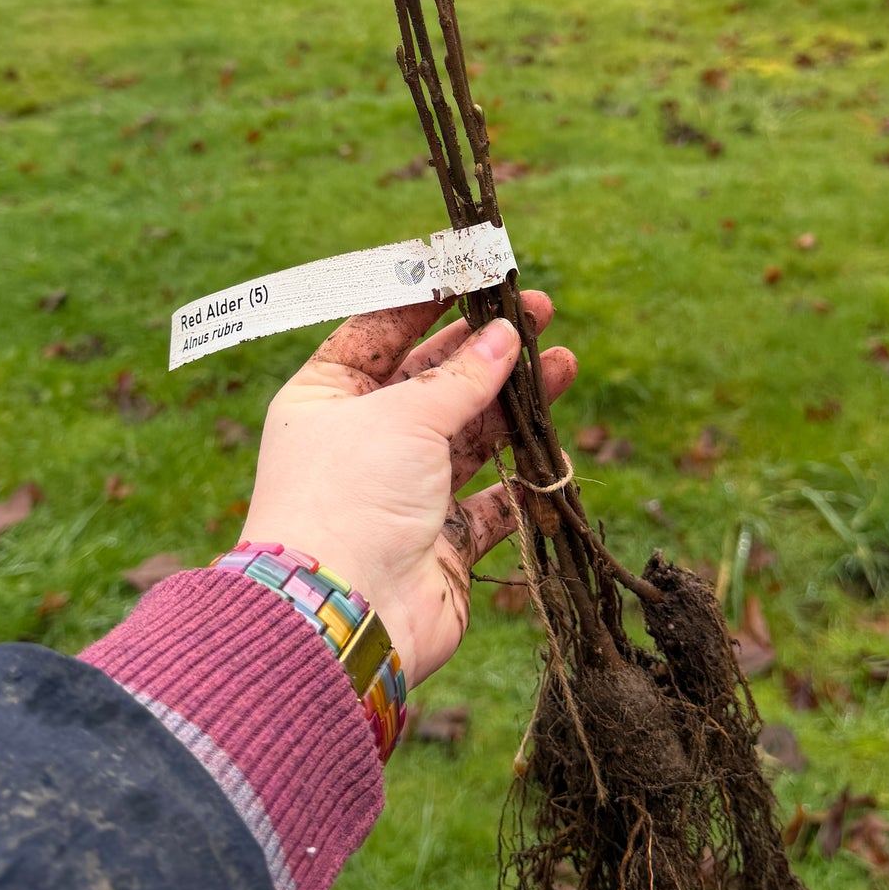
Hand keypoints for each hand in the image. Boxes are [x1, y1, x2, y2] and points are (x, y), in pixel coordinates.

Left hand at [242, 293, 575, 688]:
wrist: (343, 616)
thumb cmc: (350, 499)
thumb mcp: (402, 415)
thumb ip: (462, 377)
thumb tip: (506, 334)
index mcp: (324, 399)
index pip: (376, 332)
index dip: (424, 301)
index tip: (473, 273)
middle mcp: (361, 443)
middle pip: (432, 380)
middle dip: (485, 347)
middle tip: (541, 313)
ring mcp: (402, 494)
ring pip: (469, 435)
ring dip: (514, 402)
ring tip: (564, 364)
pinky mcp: (441, 544)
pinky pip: (492, 502)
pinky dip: (523, 478)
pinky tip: (554, 447)